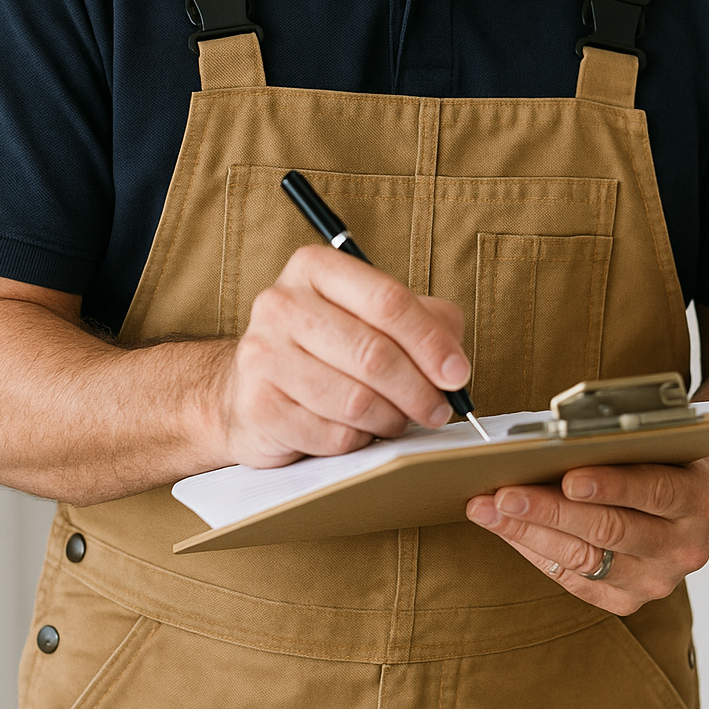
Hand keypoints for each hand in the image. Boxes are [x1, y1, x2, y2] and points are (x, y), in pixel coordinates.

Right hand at [220, 245, 468, 467]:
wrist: (251, 390)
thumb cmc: (326, 349)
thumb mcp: (374, 317)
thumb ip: (425, 321)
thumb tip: (453, 362)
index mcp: (314, 268)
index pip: (387, 300)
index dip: (431, 341)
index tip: (457, 373)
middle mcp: (281, 304)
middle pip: (373, 352)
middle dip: (419, 389)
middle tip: (439, 409)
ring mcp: (262, 356)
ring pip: (355, 400)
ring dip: (391, 419)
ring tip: (398, 420)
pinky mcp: (257, 408)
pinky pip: (332, 435)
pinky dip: (359, 440)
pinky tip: (359, 431)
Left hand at [466, 457, 708, 614]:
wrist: (690, 501)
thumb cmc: (662, 453)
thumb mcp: (662, 437)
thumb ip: (624, 438)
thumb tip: (555, 436)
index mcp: (704, 498)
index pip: (656, 490)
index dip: (611, 485)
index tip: (568, 478)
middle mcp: (687, 546)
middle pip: (611, 529)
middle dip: (551, 510)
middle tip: (505, 494)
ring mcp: (659, 580)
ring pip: (585, 559)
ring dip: (529, 532)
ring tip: (488, 508)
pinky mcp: (628, 600)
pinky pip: (575, 580)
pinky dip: (536, 552)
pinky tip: (505, 529)